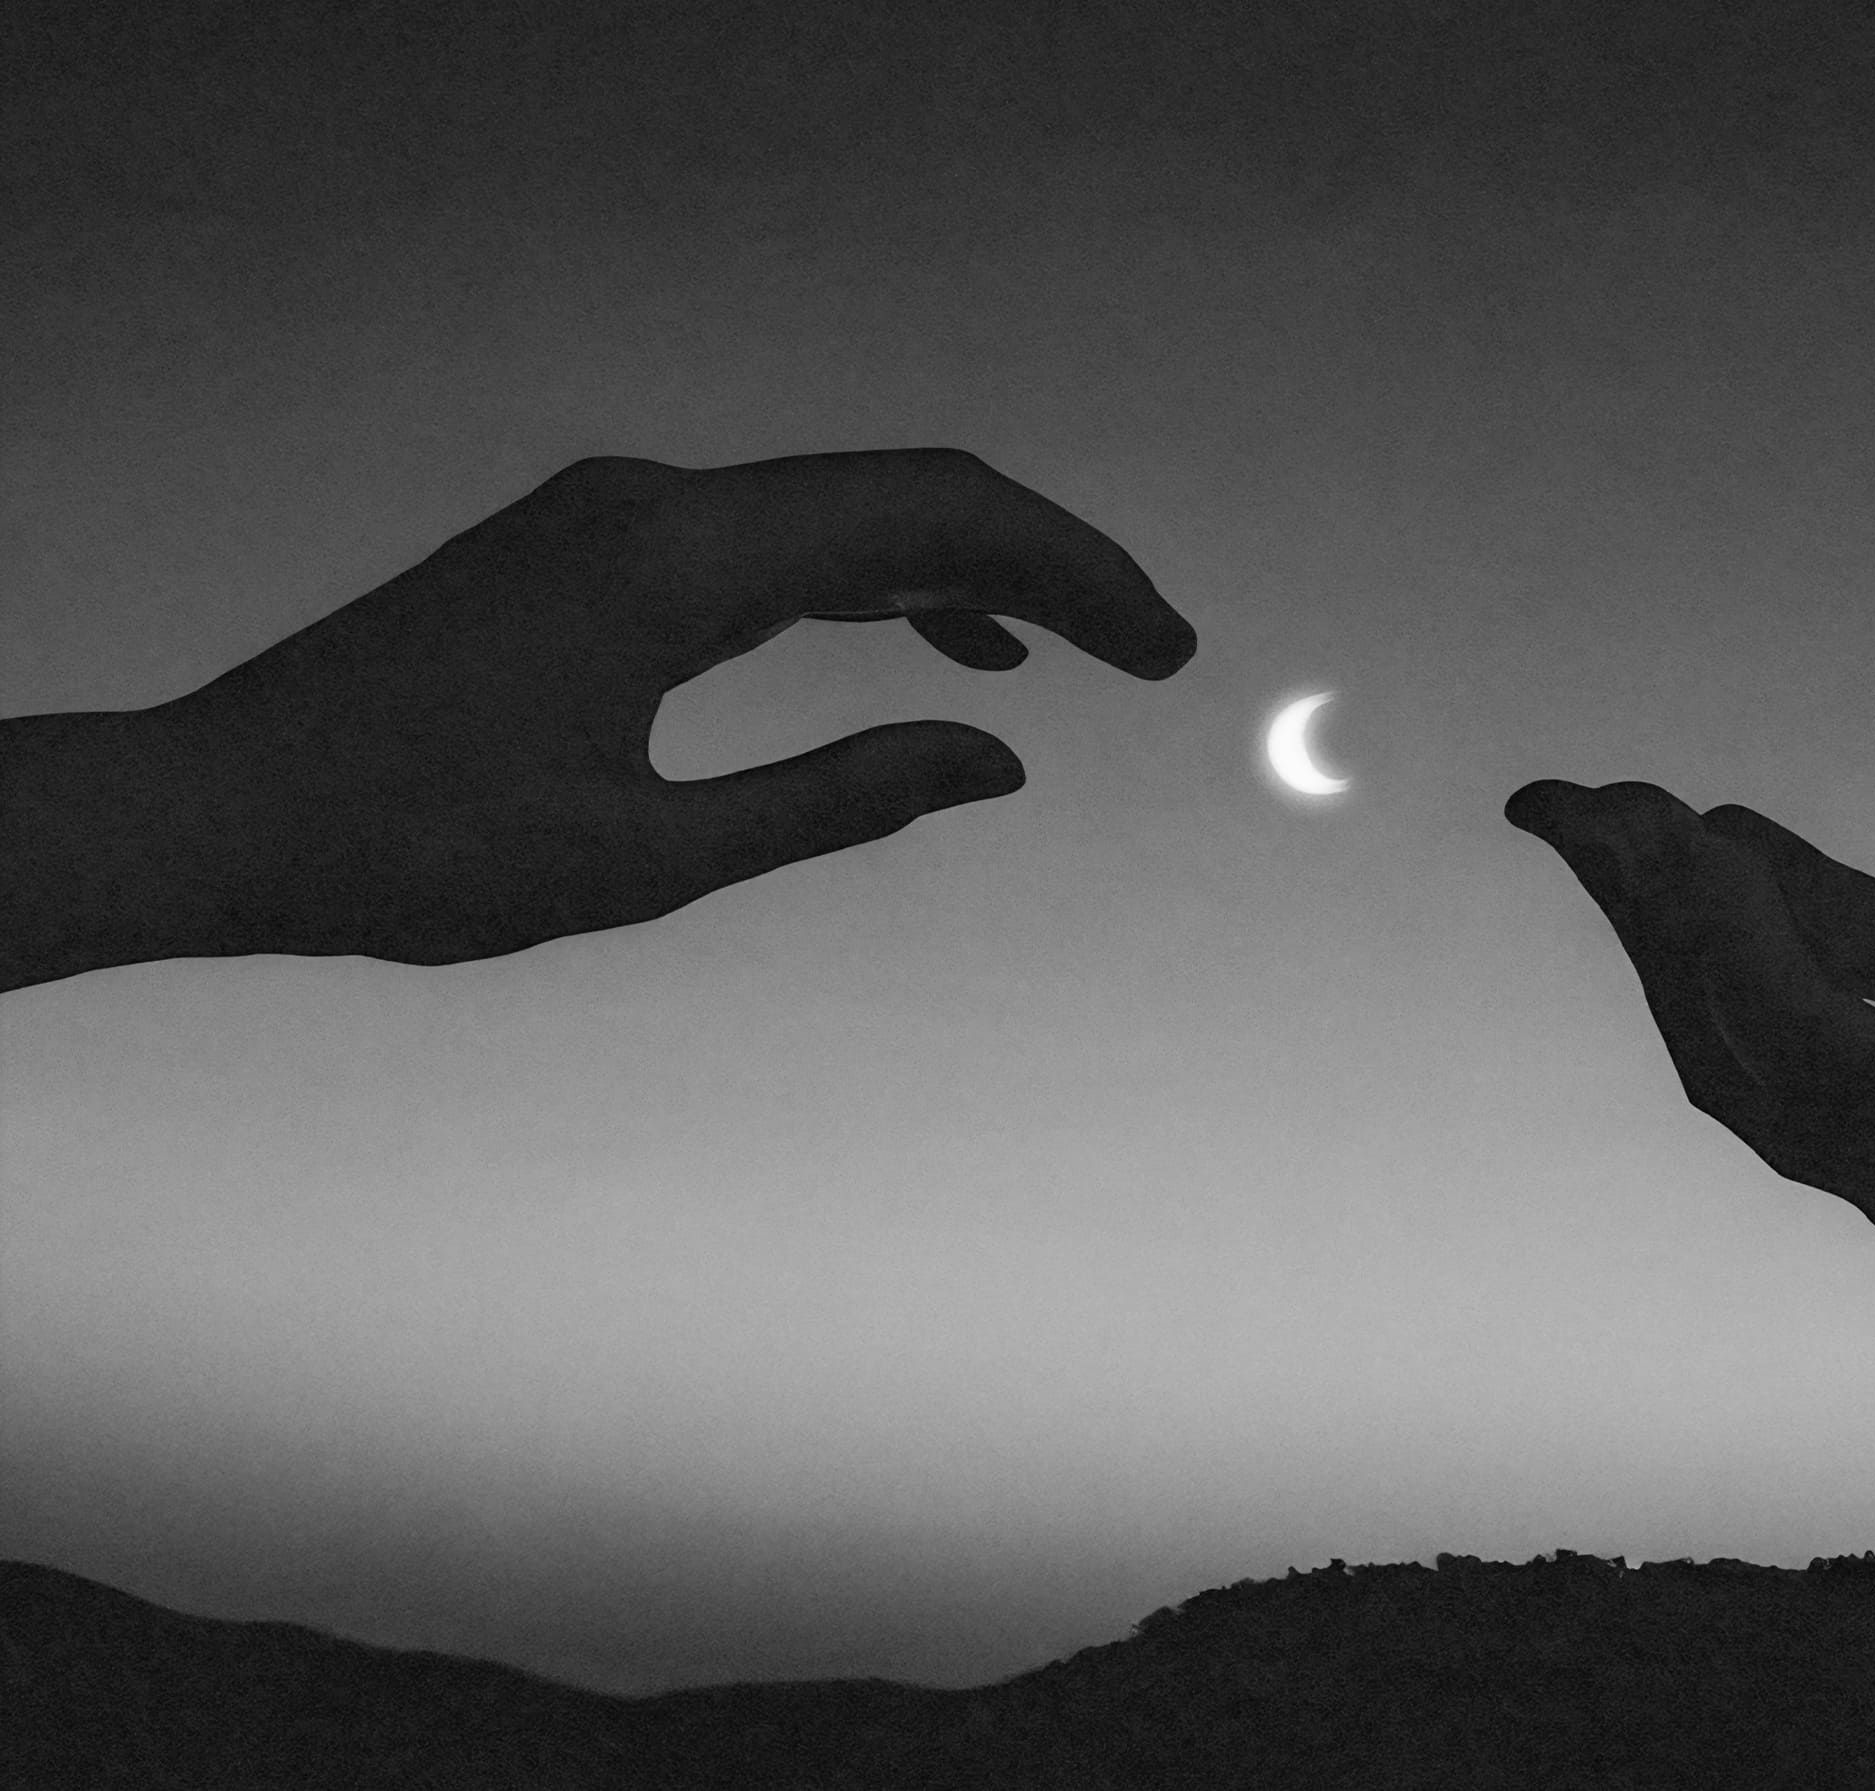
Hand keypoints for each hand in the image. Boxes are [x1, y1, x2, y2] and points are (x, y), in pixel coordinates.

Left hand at [7, 451, 1192, 979]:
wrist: (224, 809)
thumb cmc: (422, 851)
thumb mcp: (653, 858)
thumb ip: (839, 797)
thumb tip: (999, 756)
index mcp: (679, 561)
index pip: (930, 525)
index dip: (1073, 575)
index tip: (1167, 646)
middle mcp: (656, 502)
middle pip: (904, 493)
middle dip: (1046, 562)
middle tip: (1159, 646)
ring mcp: (618, 511)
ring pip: (840, 508)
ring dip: (964, 568)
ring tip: (1072, 652)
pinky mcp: (593, 544)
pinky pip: (770, 538)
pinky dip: (867, 580)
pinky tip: (930, 641)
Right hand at [1507, 657, 1874, 1420]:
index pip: (1840, 976)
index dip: (1739, 893)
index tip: (1670, 805)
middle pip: (1758, 1034)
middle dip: (1650, 924)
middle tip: (1571, 804)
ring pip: (1753, 1063)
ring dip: (1663, 940)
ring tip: (1606, 823)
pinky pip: (1830, 1055)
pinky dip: (1744, 958)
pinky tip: (1709, 852)